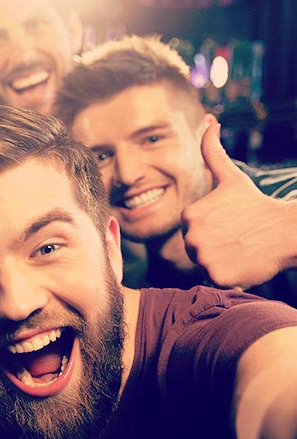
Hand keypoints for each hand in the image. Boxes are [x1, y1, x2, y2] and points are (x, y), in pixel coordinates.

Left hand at [181, 116, 291, 288]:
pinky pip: (216, 280)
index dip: (210, 229)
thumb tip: (207, 121)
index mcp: (188, 215)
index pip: (190, 230)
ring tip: (239, 248)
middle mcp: (191, 237)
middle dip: (213, 245)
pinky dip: (229, 276)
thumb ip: (211, 151)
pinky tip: (243, 263)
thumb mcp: (230, 177)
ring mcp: (205, 258)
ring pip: (204, 265)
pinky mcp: (218, 277)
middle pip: (194, 249)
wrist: (286, 229)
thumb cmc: (256, 203)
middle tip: (235, 237)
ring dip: (219, 261)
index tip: (228, 223)